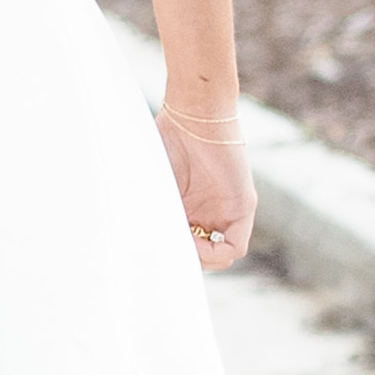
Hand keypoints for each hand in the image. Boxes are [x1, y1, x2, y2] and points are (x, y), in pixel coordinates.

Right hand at [156, 96, 253, 271]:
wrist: (192, 114)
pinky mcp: (242, 206)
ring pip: (218, 255)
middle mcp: (208, 212)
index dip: (172, 254)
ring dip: (200, 260)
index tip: (153, 254)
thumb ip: (150, 210)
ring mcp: (226, 211)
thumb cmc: (165, 140)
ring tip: (180, 250)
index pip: (185, 246)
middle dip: (185, 260)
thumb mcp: (152, 183)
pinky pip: (235, 245)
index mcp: (187, 207)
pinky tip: (197, 245)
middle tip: (167, 257)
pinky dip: (216, 254)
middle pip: (202, 255)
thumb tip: (131, 244)